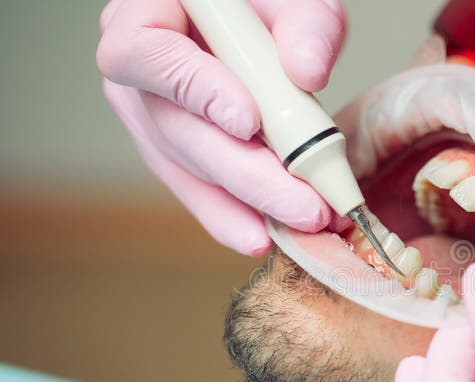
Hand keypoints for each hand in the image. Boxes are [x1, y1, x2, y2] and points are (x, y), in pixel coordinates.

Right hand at [96, 0, 346, 255]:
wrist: (246, 24)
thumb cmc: (259, 4)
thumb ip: (305, 23)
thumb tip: (309, 71)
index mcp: (145, 17)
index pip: (148, 56)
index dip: (197, 92)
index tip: (249, 121)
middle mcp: (136, 76)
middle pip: (177, 133)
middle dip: (248, 177)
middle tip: (305, 205)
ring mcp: (150, 120)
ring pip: (188, 172)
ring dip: (249, 206)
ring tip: (304, 225)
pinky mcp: (174, 155)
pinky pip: (198, 191)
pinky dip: (236, 216)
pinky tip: (270, 235)